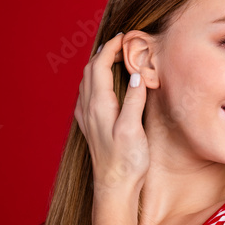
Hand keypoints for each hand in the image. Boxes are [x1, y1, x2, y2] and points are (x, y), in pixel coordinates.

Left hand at [74, 32, 148, 193]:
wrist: (114, 187)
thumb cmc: (126, 162)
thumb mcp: (133, 130)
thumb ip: (134, 101)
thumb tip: (138, 75)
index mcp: (99, 105)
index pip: (100, 66)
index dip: (111, 48)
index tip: (125, 37)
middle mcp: (88, 108)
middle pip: (91, 70)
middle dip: (104, 52)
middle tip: (122, 44)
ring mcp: (87, 117)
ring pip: (87, 81)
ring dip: (99, 65)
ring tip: (115, 58)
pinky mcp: (90, 125)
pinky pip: (88, 93)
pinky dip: (96, 80)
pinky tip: (105, 85)